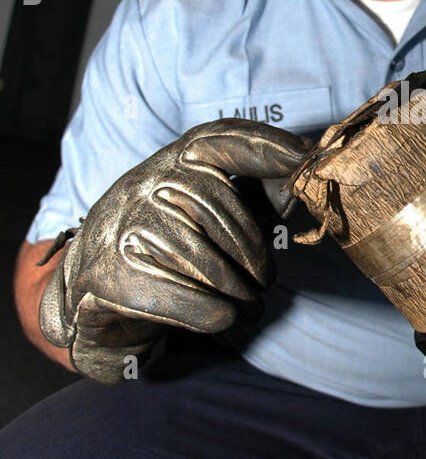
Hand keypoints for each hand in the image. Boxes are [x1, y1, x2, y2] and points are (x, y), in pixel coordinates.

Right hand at [38, 118, 312, 384]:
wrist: (90, 299)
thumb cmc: (165, 254)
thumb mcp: (206, 219)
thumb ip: (252, 201)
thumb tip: (298, 186)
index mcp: (168, 165)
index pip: (214, 140)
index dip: (260, 144)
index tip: (303, 155)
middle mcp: (140, 186)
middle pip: (213, 204)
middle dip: (252, 251)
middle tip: (264, 282)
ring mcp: (119, 227)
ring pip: (199, 257)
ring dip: (236, 290)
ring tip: (248, 307)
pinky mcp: (107, 274)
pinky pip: (178, 295)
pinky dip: (210, 313)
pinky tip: (223, 319)